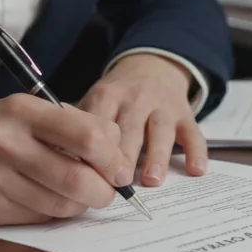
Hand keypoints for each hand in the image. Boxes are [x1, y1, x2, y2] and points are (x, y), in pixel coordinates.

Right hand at [0, 96, 134, 225]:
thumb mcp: (23, 108)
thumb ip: (69, 124)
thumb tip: (116, 148)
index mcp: (22, 111)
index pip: (88, 136)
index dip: (114, 156)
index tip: (120, 164)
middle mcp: (7, 144)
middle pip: (79, 179)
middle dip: (105, 190)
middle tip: (110, 189)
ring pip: (62, 205)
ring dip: (82, 204)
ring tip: (81, 192)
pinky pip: (38, 218)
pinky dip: (54, 212)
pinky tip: (51, 198)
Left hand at [78, 54, 206, 186]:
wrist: (152, 67)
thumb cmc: (117, 96)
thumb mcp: (94, 100)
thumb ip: (78, 124)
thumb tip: (54, 157)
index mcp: (107, 96)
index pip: (98, 123)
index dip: (92, 150)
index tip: (87, 176)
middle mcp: (136, 99)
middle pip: (129, 129)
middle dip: (123, 157)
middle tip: (118, 184)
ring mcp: (163, 107)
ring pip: (160, 131)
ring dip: (156, 155)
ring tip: (151, 180)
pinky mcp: (185, 114)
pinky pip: (193, 133)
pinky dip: (197, 152)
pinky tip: (196, 170)